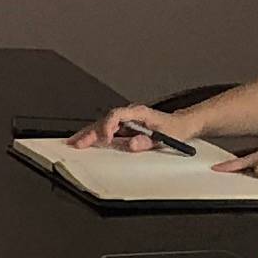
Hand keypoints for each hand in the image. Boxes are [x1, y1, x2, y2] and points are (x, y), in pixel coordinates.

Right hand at [74, 105, 195, 150]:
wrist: (182, 125)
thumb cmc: (174, 129)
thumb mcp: (165, 137)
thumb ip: (147, 142)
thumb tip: (131, 144)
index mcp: (139, 112)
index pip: (117, 115)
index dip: (108, 126)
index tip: (104, 138)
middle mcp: (130, 114)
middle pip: (105, 120)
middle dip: (91, 132)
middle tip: (78, 143)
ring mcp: (127, 120)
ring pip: (103, 125)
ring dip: (89, 134)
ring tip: (75, 142)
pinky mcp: (125, 127)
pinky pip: (107, 130)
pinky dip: (96, 136)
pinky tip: (86, 141)